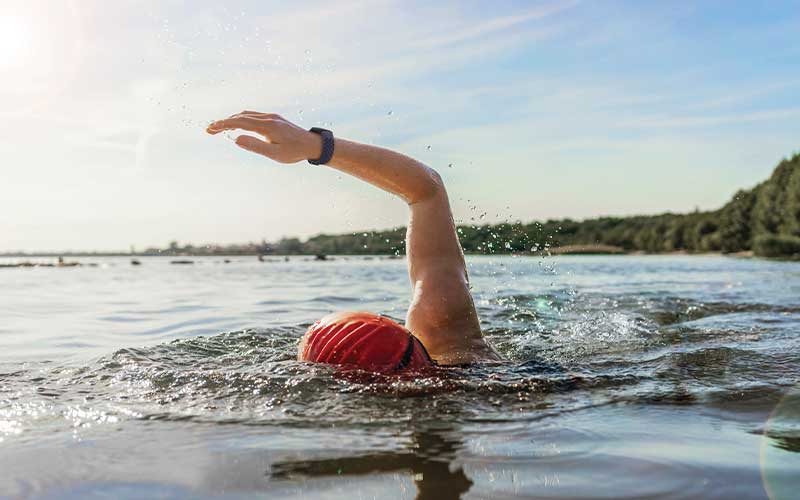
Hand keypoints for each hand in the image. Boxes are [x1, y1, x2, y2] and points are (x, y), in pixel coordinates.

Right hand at [206, 111, 321, 163]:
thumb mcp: (275, 154)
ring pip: (246, 114)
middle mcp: (268, 118)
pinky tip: (236, 125)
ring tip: (219, 128)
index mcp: (267, 126)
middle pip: (240, 116)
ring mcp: (271, 117)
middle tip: (209, 130)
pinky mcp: (274, 119)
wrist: (312, 144)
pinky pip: (253, 116)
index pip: (240, 122)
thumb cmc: (294, 152)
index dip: (223, 125)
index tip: (210, 129)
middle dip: (223, 122)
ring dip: (231, 120)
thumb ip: (255, 146)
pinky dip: (241, 119)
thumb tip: (236, 139)